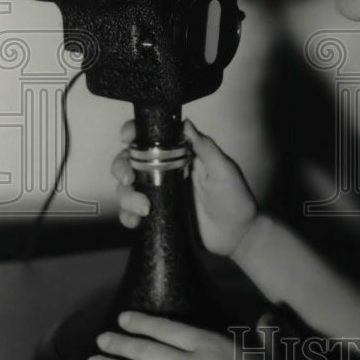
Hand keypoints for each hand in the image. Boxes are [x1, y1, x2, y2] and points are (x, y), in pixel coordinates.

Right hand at [111, 119, 257, 257]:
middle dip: (121, 167)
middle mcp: (166, 170)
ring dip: (126, 196)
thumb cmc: (236, 199)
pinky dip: (127, 216)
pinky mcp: (157, 214)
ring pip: (128, 187)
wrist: (237, 236)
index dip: (134, 133)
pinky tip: (135, 222)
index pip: (152, 137)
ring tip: (144, 208)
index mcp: (181, 154)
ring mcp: (159, 193)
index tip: (126, 137)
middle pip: (131, 161)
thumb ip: (206, 147)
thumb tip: (185, 122)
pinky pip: (132, 213)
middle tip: (128, 180)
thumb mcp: (224, 170)